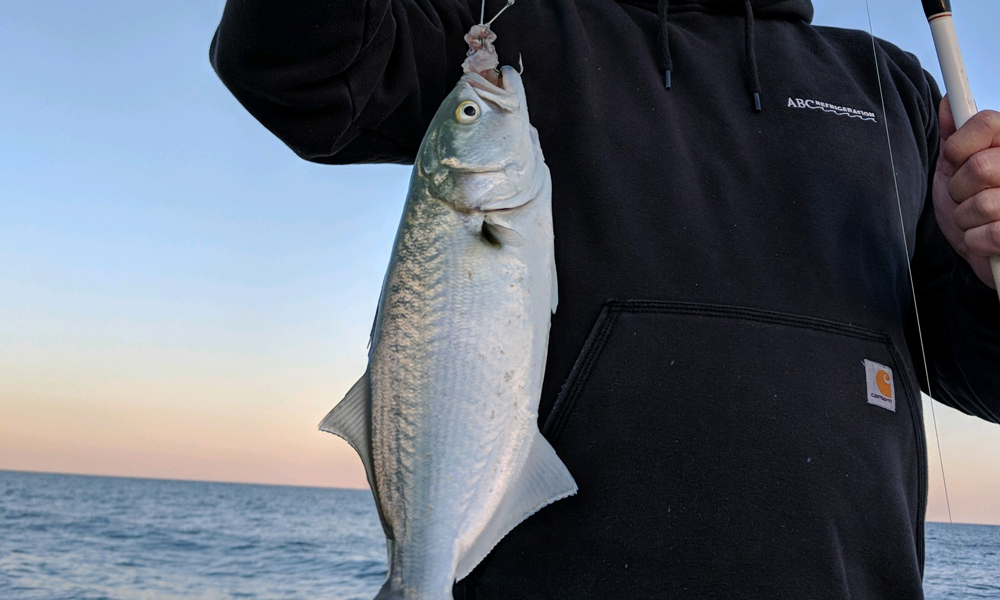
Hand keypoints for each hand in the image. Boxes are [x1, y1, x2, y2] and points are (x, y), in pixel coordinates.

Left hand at [933, 97, 999, 289]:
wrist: (981, 250)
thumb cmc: (970, 206)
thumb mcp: (955, 168)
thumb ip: (954, 137)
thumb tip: (949, 101)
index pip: (985, 122)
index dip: (958, 146)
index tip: (955, 162)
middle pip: (980, 166)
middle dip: (959, 189)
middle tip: (966, 197)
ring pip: (982, 203)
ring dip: (965, 218)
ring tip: (975, 219)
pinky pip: (990, 234)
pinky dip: (975, 241)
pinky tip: (983, 240)